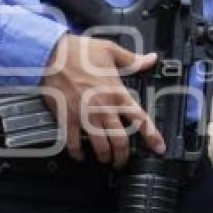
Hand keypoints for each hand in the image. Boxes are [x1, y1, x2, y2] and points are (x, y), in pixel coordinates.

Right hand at [42, 33, 164, 167]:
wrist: (52, 54)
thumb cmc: (81, 51)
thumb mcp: (111, 51)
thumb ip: (133, 60)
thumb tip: (151, 59)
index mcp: (117, 94)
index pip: (140, 119)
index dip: (152, 136)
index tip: (159, 148)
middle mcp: (104, 108)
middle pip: (120, 140)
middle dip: (123, 156)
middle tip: (122, 162)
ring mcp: (85, 115)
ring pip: (100, 146)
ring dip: (104, 157)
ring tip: (105, 161)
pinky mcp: (67, 118)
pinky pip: (73, 142)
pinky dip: (77, 153)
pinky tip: (79, 157)